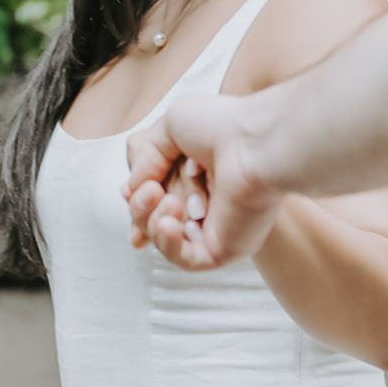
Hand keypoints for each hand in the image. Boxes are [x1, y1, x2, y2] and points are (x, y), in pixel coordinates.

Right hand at [124, 92, 284, 270]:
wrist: (255, 146)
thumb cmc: (223, 127)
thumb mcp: (169, 126)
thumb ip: (144, 156)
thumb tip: (133, 188)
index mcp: (196, 174)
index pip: (156, 197)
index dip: (138, 200)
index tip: (132, 191)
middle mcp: (206, 202)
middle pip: (153, 218)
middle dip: (141, 207)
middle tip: (152, 191)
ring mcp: (214, 228)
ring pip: (165, 240)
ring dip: (153, 220)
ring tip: (169, 200)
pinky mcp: (223, 249)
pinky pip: (185, 260)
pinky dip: (168, 243)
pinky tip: (170, 222)